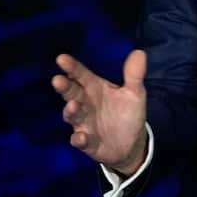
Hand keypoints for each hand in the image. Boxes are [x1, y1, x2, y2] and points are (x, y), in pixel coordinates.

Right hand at [52, 51, 148, 174]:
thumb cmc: (127, 114)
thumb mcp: (134, 94)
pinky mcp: (87, 142)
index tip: (62, 58)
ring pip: (72, 115)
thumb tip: (139, 52)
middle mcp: (85, 104)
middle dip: (64, 87)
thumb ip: (134, 75)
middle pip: (72, 93)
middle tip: (57, 80)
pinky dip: (79, 139)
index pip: (82, 75)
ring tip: (72, 105)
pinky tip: (81, 137)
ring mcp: (84, 123)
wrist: (131, 145)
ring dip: (70, 111)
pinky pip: (80, 140)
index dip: (72, 67)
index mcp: (95, 89)